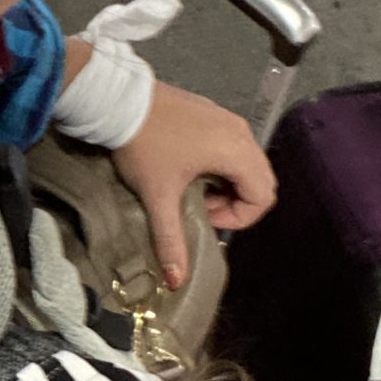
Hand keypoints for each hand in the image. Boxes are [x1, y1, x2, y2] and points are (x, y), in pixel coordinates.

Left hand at [109, 80, 276, 288]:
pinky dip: (220, 164)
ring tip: (194, 191)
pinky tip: (189, 168)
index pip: (262, 196)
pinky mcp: (212, 112)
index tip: (205, 219)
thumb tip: (177, 281)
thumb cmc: (143, 147)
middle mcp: (241, 132)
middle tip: (201, 208)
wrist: (118, 99)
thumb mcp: (158, 196)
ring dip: (227, 183)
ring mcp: (227, 118)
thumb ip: (171, 239)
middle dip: (236, 202)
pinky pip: (232, 145)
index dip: (238, 217)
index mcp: (236, 151)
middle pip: (260, 179)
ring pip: (246, 161)